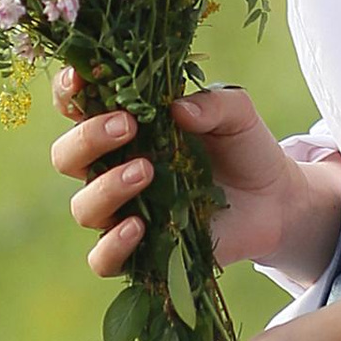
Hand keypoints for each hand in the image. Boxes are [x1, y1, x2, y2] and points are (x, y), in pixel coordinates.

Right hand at [48, 68, 340, 287]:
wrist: (275, 200)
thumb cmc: (244, 148)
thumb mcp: (237, 115)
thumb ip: (212, 104)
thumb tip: (178, 109)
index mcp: (125, 127)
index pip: (76, 107)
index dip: (68, 92)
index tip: (81, 80)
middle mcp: (112, 168)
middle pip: (66, 157)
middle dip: (87, 139)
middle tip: (127, 126)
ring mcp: (124, 212)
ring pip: (83, 208)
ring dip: (105, 188)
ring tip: (146, 171)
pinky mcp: (142, 251)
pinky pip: (104, 260)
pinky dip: (113, 245)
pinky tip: (139, 226)